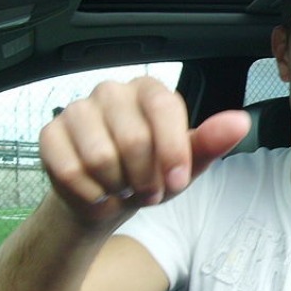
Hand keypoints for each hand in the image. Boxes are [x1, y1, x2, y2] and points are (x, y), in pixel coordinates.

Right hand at [39, 77, 249, 227]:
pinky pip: (70, 171)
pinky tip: (97, 192)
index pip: (164, 108)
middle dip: (145, 178)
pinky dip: (90, 194)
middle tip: (148, 191)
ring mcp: (77, 109)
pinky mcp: (51, 134)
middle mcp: (112, 91)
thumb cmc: (150, 174)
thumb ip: (211, 142)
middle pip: (133, 138)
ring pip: (100, 157)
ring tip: (122, 188)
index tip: (176, 181)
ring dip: (117, 187)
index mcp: (150, 91)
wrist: (106, 199)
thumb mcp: (186, 164)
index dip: (172, 151)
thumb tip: (240, 122)